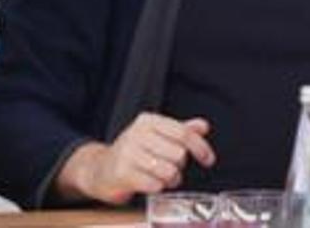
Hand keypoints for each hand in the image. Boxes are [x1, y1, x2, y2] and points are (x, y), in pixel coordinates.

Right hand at [57, 113, 216, 204]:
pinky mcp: (122, 173)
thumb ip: (182, 130)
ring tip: (162, 178)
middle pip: (179, 154)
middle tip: (170, 168)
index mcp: (148, 121)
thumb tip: (203, 126)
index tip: (208, 160)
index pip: (183, 133)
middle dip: (179, 166)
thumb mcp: (158, 136)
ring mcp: (128, 153)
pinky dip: (157, 187)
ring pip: (169, 171)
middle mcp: (137, 133)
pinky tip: (150, 183)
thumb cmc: (135, 152)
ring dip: (170, 179)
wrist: (101, 169)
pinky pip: (155, 185)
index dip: (201, 148)